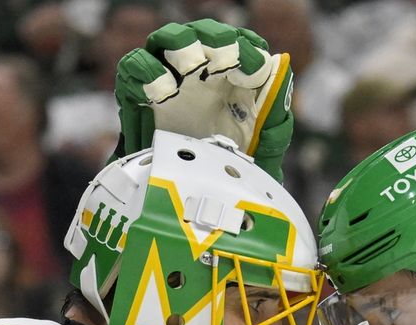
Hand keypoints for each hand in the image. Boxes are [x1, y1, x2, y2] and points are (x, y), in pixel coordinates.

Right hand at [114, 19, 293, 181]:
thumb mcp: (262, 152)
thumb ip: (275, 117)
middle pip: (205, 33)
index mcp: (233, 81)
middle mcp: (201, 72)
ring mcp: (168, 79)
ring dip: (182, 45)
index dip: (249, 48)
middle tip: (226, 60)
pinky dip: (146, 70)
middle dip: (217, 41)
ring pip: (168, 38)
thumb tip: (281, 66)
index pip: (242, 43)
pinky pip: (134, 66)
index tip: (255, 69)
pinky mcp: (139, 94)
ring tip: (192, 68)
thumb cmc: (229, 172)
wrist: (189, 198)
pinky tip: (163, 90)